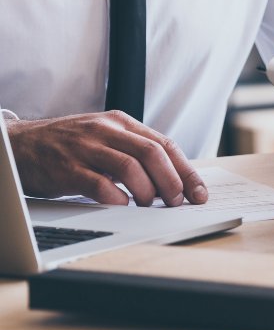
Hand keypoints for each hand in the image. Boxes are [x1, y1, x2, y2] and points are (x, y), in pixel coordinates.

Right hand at [7, 113, 206, 206]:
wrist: (19, 144)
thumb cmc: (68, 146)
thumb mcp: (104, 139)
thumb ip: (134, 152)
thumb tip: (173, 180)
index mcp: (121, 123)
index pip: (165, 144)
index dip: (186, 171)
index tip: (199, 193)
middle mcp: (105, 131)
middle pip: (152, 154)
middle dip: (172, 182)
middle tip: (176, 202)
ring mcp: (86, 148)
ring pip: (130, 168)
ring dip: (148, 192)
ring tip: (150, 206)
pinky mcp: (67, 168)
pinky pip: (100, 185)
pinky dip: (117, 199)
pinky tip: (122, 206)